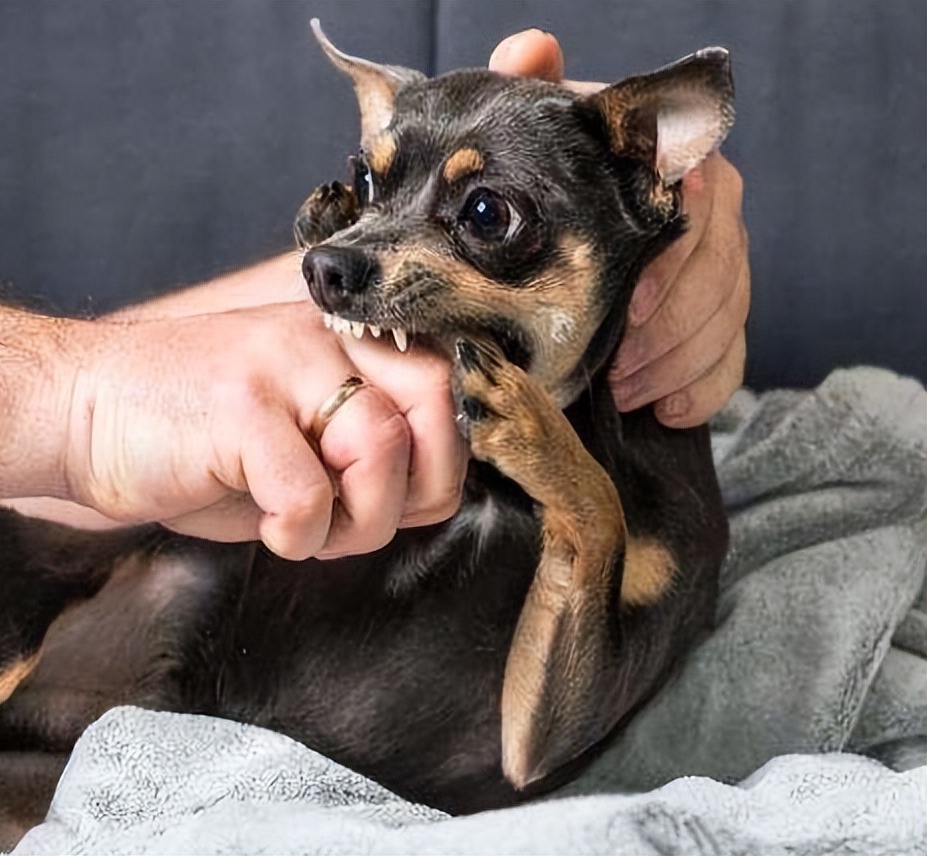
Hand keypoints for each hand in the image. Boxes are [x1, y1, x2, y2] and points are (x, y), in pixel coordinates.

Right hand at [61, 301, 463, 559]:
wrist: (76, 411)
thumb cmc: (185, 436)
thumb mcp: (291, 434)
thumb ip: (361, 449)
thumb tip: (429, 494)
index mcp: (340, 340)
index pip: (446, 389)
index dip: (438, 463)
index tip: (396, 503)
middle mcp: (320, 338)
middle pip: (437, 403)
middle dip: (418, 488)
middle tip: (360, 519)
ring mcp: (280, 365)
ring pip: (382, 448)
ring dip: (356, 521)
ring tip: (305, 526)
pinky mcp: (239, 406)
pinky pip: (310, 493)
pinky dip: (298, 533)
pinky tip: (267, 528)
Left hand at [489, 30, 749, 426]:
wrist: (548, 233)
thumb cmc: (548, 183)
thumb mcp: (537, 140)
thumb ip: (536, 90)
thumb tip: (533, 49)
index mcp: (678, 171)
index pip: (705, 211)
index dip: (673, 266)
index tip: (631, 309)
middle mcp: (711, 216)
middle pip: (722, 273)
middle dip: (672, 330)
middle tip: (620, 367)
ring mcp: (719, 270)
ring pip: (728, 320)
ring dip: (676, 364)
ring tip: (625, 391)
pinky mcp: (716, 321)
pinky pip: (731, 360)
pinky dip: (700, 390)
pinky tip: (662, 409)